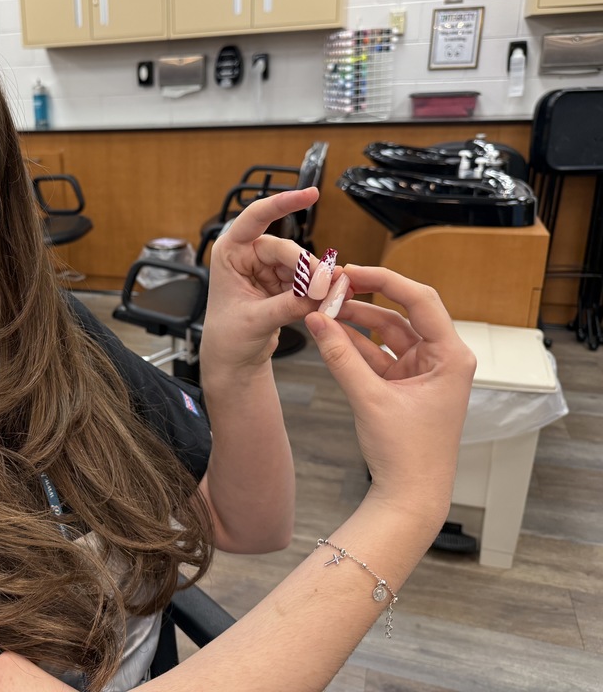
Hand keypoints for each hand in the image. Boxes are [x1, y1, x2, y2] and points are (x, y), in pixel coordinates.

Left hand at [201, 187, 324, 369]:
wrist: (233, 361)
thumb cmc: (227, 338)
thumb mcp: (254, 321)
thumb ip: (288, 305)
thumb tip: (321, 293)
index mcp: (229, 253)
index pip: (255, 217)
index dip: (282, 203)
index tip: (310, 194)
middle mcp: (248, 256)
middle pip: (287, 249)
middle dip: (308, 268)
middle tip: (327, 286)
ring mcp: (266, 269)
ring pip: (301, 265)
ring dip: (316, 281)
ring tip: (331, 296)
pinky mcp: (282, 284)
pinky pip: (306, 281)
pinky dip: (318, 291)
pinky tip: (329, 300)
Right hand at [304, 265, 475, 520]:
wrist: (410, 497)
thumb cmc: (407, 454)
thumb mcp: (370, 398)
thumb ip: (340, 355)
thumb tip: (316, 320)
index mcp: (452, 357)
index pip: (420, 301)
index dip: (384, 280)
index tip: (351, 271)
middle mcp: (442, 359)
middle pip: (401, 313)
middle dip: (365, 298)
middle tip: (331, 286)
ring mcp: (422, 372)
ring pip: (386, 333)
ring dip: (355, 322)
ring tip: (323, 310)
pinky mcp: (404, 386)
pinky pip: (378, 355)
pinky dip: (354, 346)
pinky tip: (329, 335)